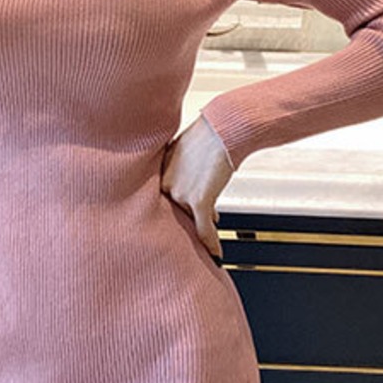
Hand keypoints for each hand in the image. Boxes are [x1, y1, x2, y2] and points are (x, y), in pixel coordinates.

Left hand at [160, 114, 234, 259]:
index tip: (182, 222)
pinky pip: (204, 229)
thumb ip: (181, 171)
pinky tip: (216, 252)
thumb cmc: (208, 136)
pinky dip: (211, 242)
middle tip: (199, 235)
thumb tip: (192, 188)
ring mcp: (180, 194)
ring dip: (202, 231)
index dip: (179, 210)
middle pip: (178, 212)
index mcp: (159, 172)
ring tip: (211, 242)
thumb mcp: (183, 152)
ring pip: (191, 221)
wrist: (223, 130)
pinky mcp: (198, 201)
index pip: (166, 199)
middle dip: (190, 220)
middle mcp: (165, 184)